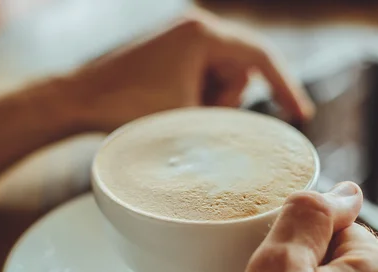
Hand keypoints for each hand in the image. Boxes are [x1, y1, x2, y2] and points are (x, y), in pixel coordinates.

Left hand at [61, 10, 313, 131]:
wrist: (77, 99)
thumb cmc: (126, 108)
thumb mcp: (187, 119)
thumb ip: (226, 123)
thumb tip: (257, 137)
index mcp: (202, 34)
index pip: (261, 57)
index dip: (286, 86)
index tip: (300, 115)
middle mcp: (194, 27)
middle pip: (242, 67)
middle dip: (229, 99)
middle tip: (202, 119)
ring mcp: (181, 37)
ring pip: (223, 73)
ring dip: (213, 99)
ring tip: (183, 115)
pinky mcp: (170, 50)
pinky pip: (204, 73)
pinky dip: (199, 95)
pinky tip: (175, 108)